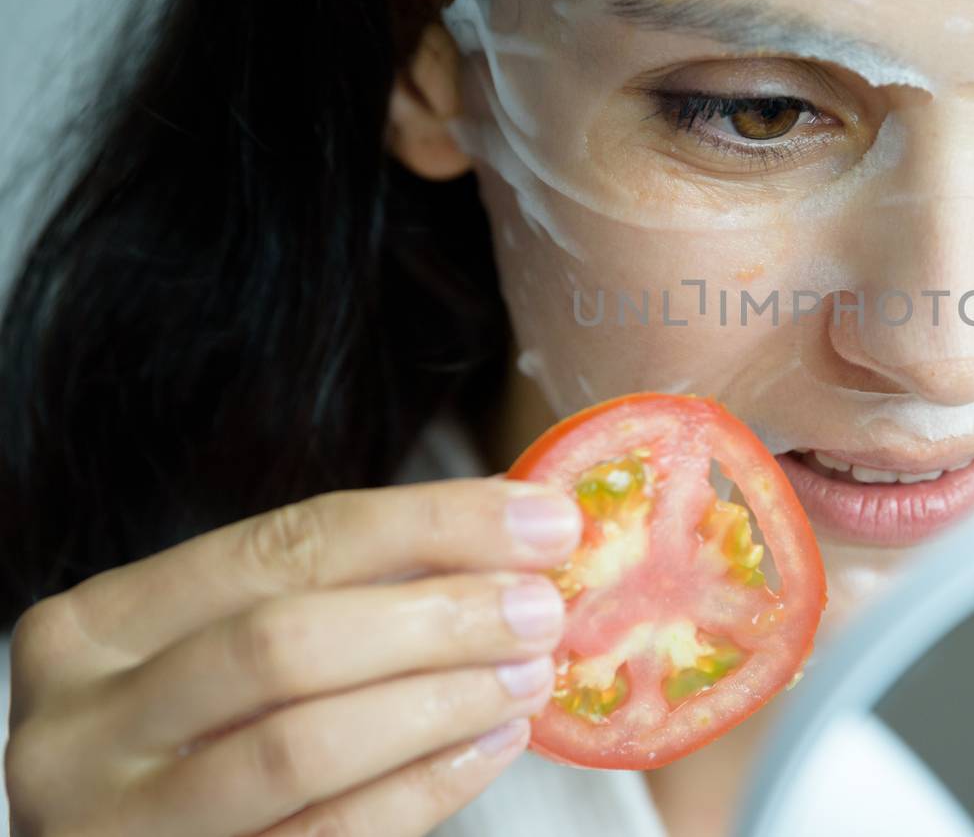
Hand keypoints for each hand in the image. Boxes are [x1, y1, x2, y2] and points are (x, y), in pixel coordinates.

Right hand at [5, 477, 581, 835]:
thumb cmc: (189, 735)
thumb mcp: (223, 646)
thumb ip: (342, 589)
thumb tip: (511, 532)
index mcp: (94, 627)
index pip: (286, 544)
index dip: (429, 523)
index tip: (541, 520)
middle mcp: (80, 726)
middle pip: (287, 643)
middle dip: (438, 616)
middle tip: (541, 607)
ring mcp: (115, 825)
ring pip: (300, 747)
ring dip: (441, 700)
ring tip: (529, 674)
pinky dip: (424, 785)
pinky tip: (493, 744)